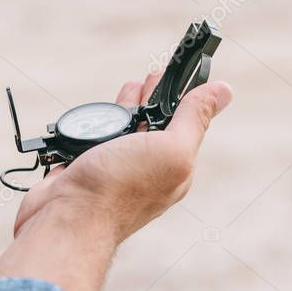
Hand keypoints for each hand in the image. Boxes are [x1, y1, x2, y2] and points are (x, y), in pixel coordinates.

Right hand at [0, 71, 231, 290]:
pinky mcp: (86, 169)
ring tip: (132, 87)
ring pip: (124, 131)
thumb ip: (194, 119)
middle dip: (155, 98)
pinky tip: (97, 115)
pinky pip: (96, 140)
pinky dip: (98, 123)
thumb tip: (224, 90)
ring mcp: (115, 170)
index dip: (183, 95)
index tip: (180, 70)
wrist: (67, 220)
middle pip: (154, 125)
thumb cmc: (120, 188)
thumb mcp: (170, 148)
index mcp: (173, 166)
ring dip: (128, 107)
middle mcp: (146, 169)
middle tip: (154, 75)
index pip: (185, 123)